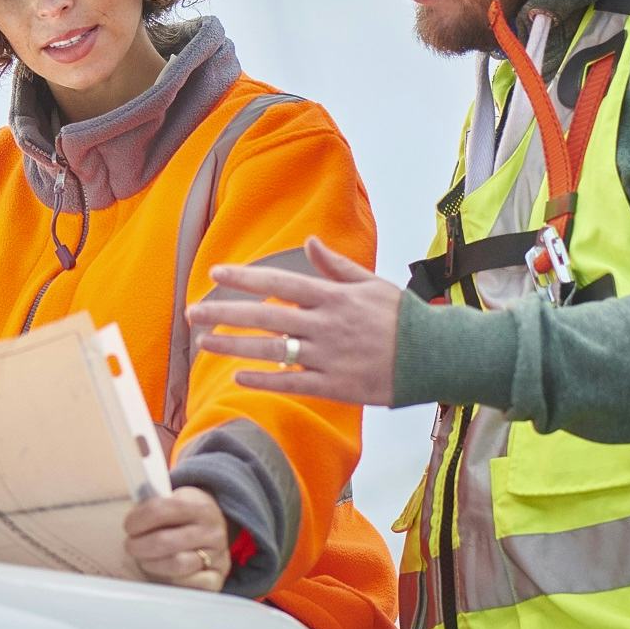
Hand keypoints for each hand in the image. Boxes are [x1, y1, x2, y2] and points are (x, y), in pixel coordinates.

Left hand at [125, 486, 230, 590]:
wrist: (214, 533)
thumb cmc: (184, 519)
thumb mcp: (174, 502)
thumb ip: (153, 505)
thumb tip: (132, 514)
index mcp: (200, 507)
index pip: (160, 510)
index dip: (138, 519)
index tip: (129, 526)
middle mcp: (213, 532)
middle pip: (164, 541)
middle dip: (139, 546)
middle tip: (131, 546)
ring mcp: (218, 557)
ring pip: (175, 564)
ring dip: (151, 564)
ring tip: (145, 559)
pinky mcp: (216, 579)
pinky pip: (187, 585)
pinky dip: (170, 580)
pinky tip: (163, 573)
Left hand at [183, 236, 400, 406]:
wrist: (437, 356)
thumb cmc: (404, 317)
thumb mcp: (372, 284)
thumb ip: (336, 266)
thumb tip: (309, 242)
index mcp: (334, 296)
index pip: (280, 283)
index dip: (245, 278)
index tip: (215, 273)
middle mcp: (326, 324)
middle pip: (265, 317)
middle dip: (225, 314)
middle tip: (192, 314)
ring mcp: (329, 356)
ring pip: (272, 351)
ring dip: (234, 347)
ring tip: (205, 343)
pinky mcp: (336, 386)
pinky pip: (292, 382)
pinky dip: (264, 380)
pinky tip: (238, 377)